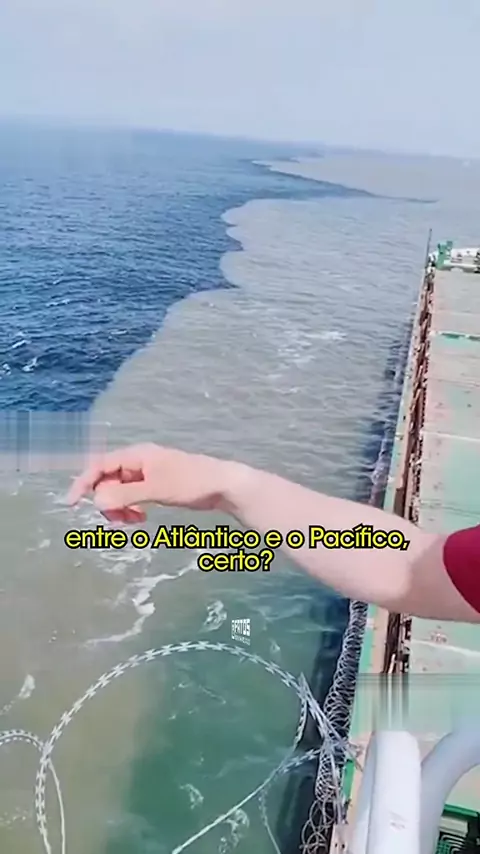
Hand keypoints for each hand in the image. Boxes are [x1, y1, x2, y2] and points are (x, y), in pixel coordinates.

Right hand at [67, 443, 232, 523]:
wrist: (222, 486)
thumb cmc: (191, 482)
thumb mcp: (156, 489)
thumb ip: (125, 495)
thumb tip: (97, 500)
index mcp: (136, 455)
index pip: (99, 465)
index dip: (83, 483)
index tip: (71, 503)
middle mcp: (138, 462)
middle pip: (107, 481)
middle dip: (107, 502)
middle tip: (118, 521)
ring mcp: (146, 475)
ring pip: (118, 492)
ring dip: (118, 508)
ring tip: (132, 522)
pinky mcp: (154, 486)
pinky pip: (131, 498)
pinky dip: (130, 509)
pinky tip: (140, 520)